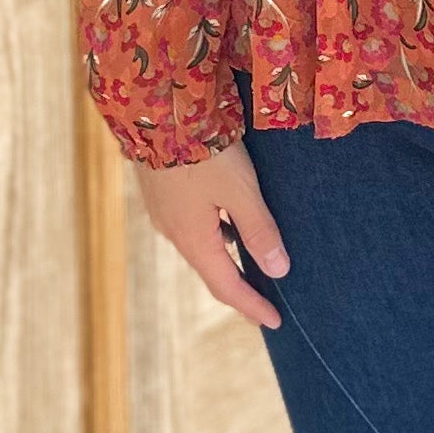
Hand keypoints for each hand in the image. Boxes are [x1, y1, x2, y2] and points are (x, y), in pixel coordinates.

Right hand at [132, 139, 286, 330]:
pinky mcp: (161, 192)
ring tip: (250, 267)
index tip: (275, 322)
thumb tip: (278, 271)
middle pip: (210, 271)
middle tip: (263, 304)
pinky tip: (226, 226)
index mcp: (193, 239)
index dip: (252, 306)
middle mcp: (173, 232)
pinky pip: (191, 226)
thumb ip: (259, 230)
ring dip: (225, 261)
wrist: (155, 110)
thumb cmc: (202, 151)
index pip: (226, 286)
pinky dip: (213, 237)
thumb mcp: (240, 191)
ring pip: (200, 247)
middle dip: (238, 289)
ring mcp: (163, 212)